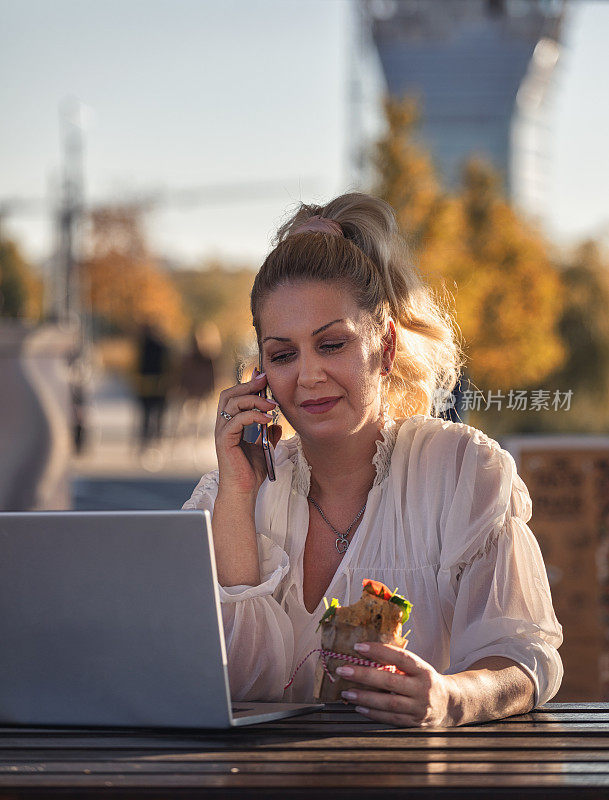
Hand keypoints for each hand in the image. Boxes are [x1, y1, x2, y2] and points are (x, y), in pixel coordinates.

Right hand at [215, 368, 281, 496]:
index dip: (247, 384)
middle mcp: (223, 426)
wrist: (244, 492)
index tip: (264, 377)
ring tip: (272, 405)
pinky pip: (236, 420)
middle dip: (247, 384)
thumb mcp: (263, 449)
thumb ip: (268, 435)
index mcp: (230, 425)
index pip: (234, 397)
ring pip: (232, 404)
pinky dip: (253, 415)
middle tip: (265, 380)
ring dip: (254, 399)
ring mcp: (222, 432)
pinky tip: (267, 419)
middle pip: (229, 394)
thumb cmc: (250, 473)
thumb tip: (277, 425)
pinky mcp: (224, 441)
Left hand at [336, 642, 456, 727]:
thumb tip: (367, 653)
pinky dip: (373, 713)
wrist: (450, 704)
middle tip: (343, 670)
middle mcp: (422, 689)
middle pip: (390, 681)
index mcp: (423, 670)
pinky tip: (359, 706)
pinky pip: (390, 719)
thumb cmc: (426, 680)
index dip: (378, 651)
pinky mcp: (414, 723)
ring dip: (364, 697)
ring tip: (346, 692)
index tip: (358, 647)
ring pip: (388, 703)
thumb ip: (397, 662)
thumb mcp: (417, 667)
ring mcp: (419, 708)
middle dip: (364, 675)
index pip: (399, 657)